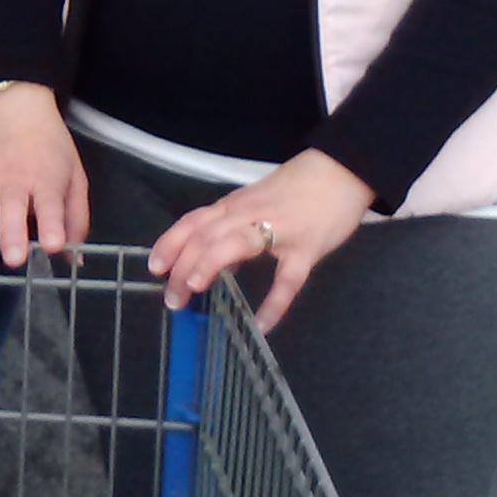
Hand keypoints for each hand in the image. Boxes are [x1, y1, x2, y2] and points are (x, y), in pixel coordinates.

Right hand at [0, 86, 88, 271]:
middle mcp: (15, 180)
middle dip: (12, 233)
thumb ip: (76, 220)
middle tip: (14, 258)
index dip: (52, 226)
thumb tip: (72, 259)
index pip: (50, 205)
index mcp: (46, 179)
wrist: (16, 107)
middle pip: (12, 207)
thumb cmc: (50, 145)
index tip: (53, 246)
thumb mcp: (75, 176)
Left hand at [149, 148, 374, 333]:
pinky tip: (263, 325)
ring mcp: (279, 230)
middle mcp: (249, 215)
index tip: (154, 267)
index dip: (170, 244)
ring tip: (194, 293)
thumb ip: (236, 228)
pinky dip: (275, 303)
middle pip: (205, 237)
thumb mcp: (258, 203)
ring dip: (208, 267)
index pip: (194, 223)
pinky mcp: (307, 247)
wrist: (342, 171)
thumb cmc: (298, 188)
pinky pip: (288, 278)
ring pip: (234, 245)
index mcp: (235, 206)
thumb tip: (218, 262)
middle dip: (182, 266)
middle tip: (172, 299)